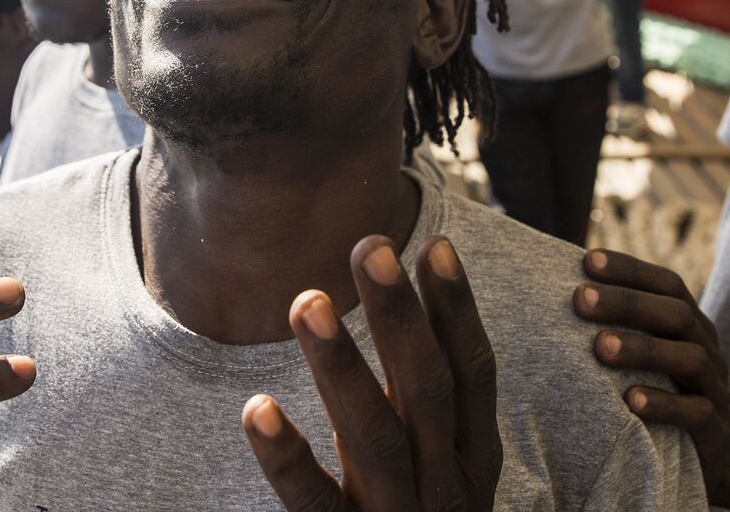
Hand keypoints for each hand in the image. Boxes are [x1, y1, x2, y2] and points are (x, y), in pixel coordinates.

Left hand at [242, 235, 500, 510]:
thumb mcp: (442, 466)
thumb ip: (429, 404)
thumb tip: (407, 304)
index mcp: (472, 460)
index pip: (473, 374)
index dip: (458, 309)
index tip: (436, 243)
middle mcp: (445, 489)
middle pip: (426, 391)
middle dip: (399, 316)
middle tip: (370, 245)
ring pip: (373, 438)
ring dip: (341, 366)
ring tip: (304, 300)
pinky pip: (312, 505)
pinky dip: (286, 458)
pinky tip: (256, 409)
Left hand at [573, 249, 729, 509]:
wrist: (719, 453)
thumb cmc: (665, 389)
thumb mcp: (650, 352)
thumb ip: (618, 324)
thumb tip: (562, 291)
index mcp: (690, 324)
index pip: (668, 284)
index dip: (631, 270)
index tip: (588, 261)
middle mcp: (707, 348)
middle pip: (676, 315)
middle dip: (628, 303)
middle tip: (580, 299)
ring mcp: (714, 388)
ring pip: (689, 359)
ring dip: (643, 349)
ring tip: (600, 346)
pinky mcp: (715, 430)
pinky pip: (696, 413)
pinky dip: (664, 404)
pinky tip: (631, 400)